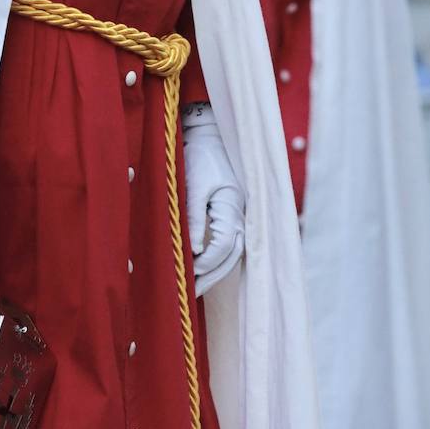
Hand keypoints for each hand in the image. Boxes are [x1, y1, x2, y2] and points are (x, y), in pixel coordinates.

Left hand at [182, 104, 245, 297]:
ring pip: (234, 253)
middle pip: (232, 255)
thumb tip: (193, 250)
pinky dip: (219, 258)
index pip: (224, 246)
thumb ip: (194, 217)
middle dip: (212, 276)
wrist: (210, 135)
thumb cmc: (200, 157)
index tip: (188, 274)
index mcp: (232, 206)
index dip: (207, 262)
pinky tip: (204, 268)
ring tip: (196, 287)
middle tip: (191, 293)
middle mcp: (241, 214)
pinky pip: (232, 243)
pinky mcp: (234, 214)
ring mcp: (240, 214)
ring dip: (216, 271)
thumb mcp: (194, 185)